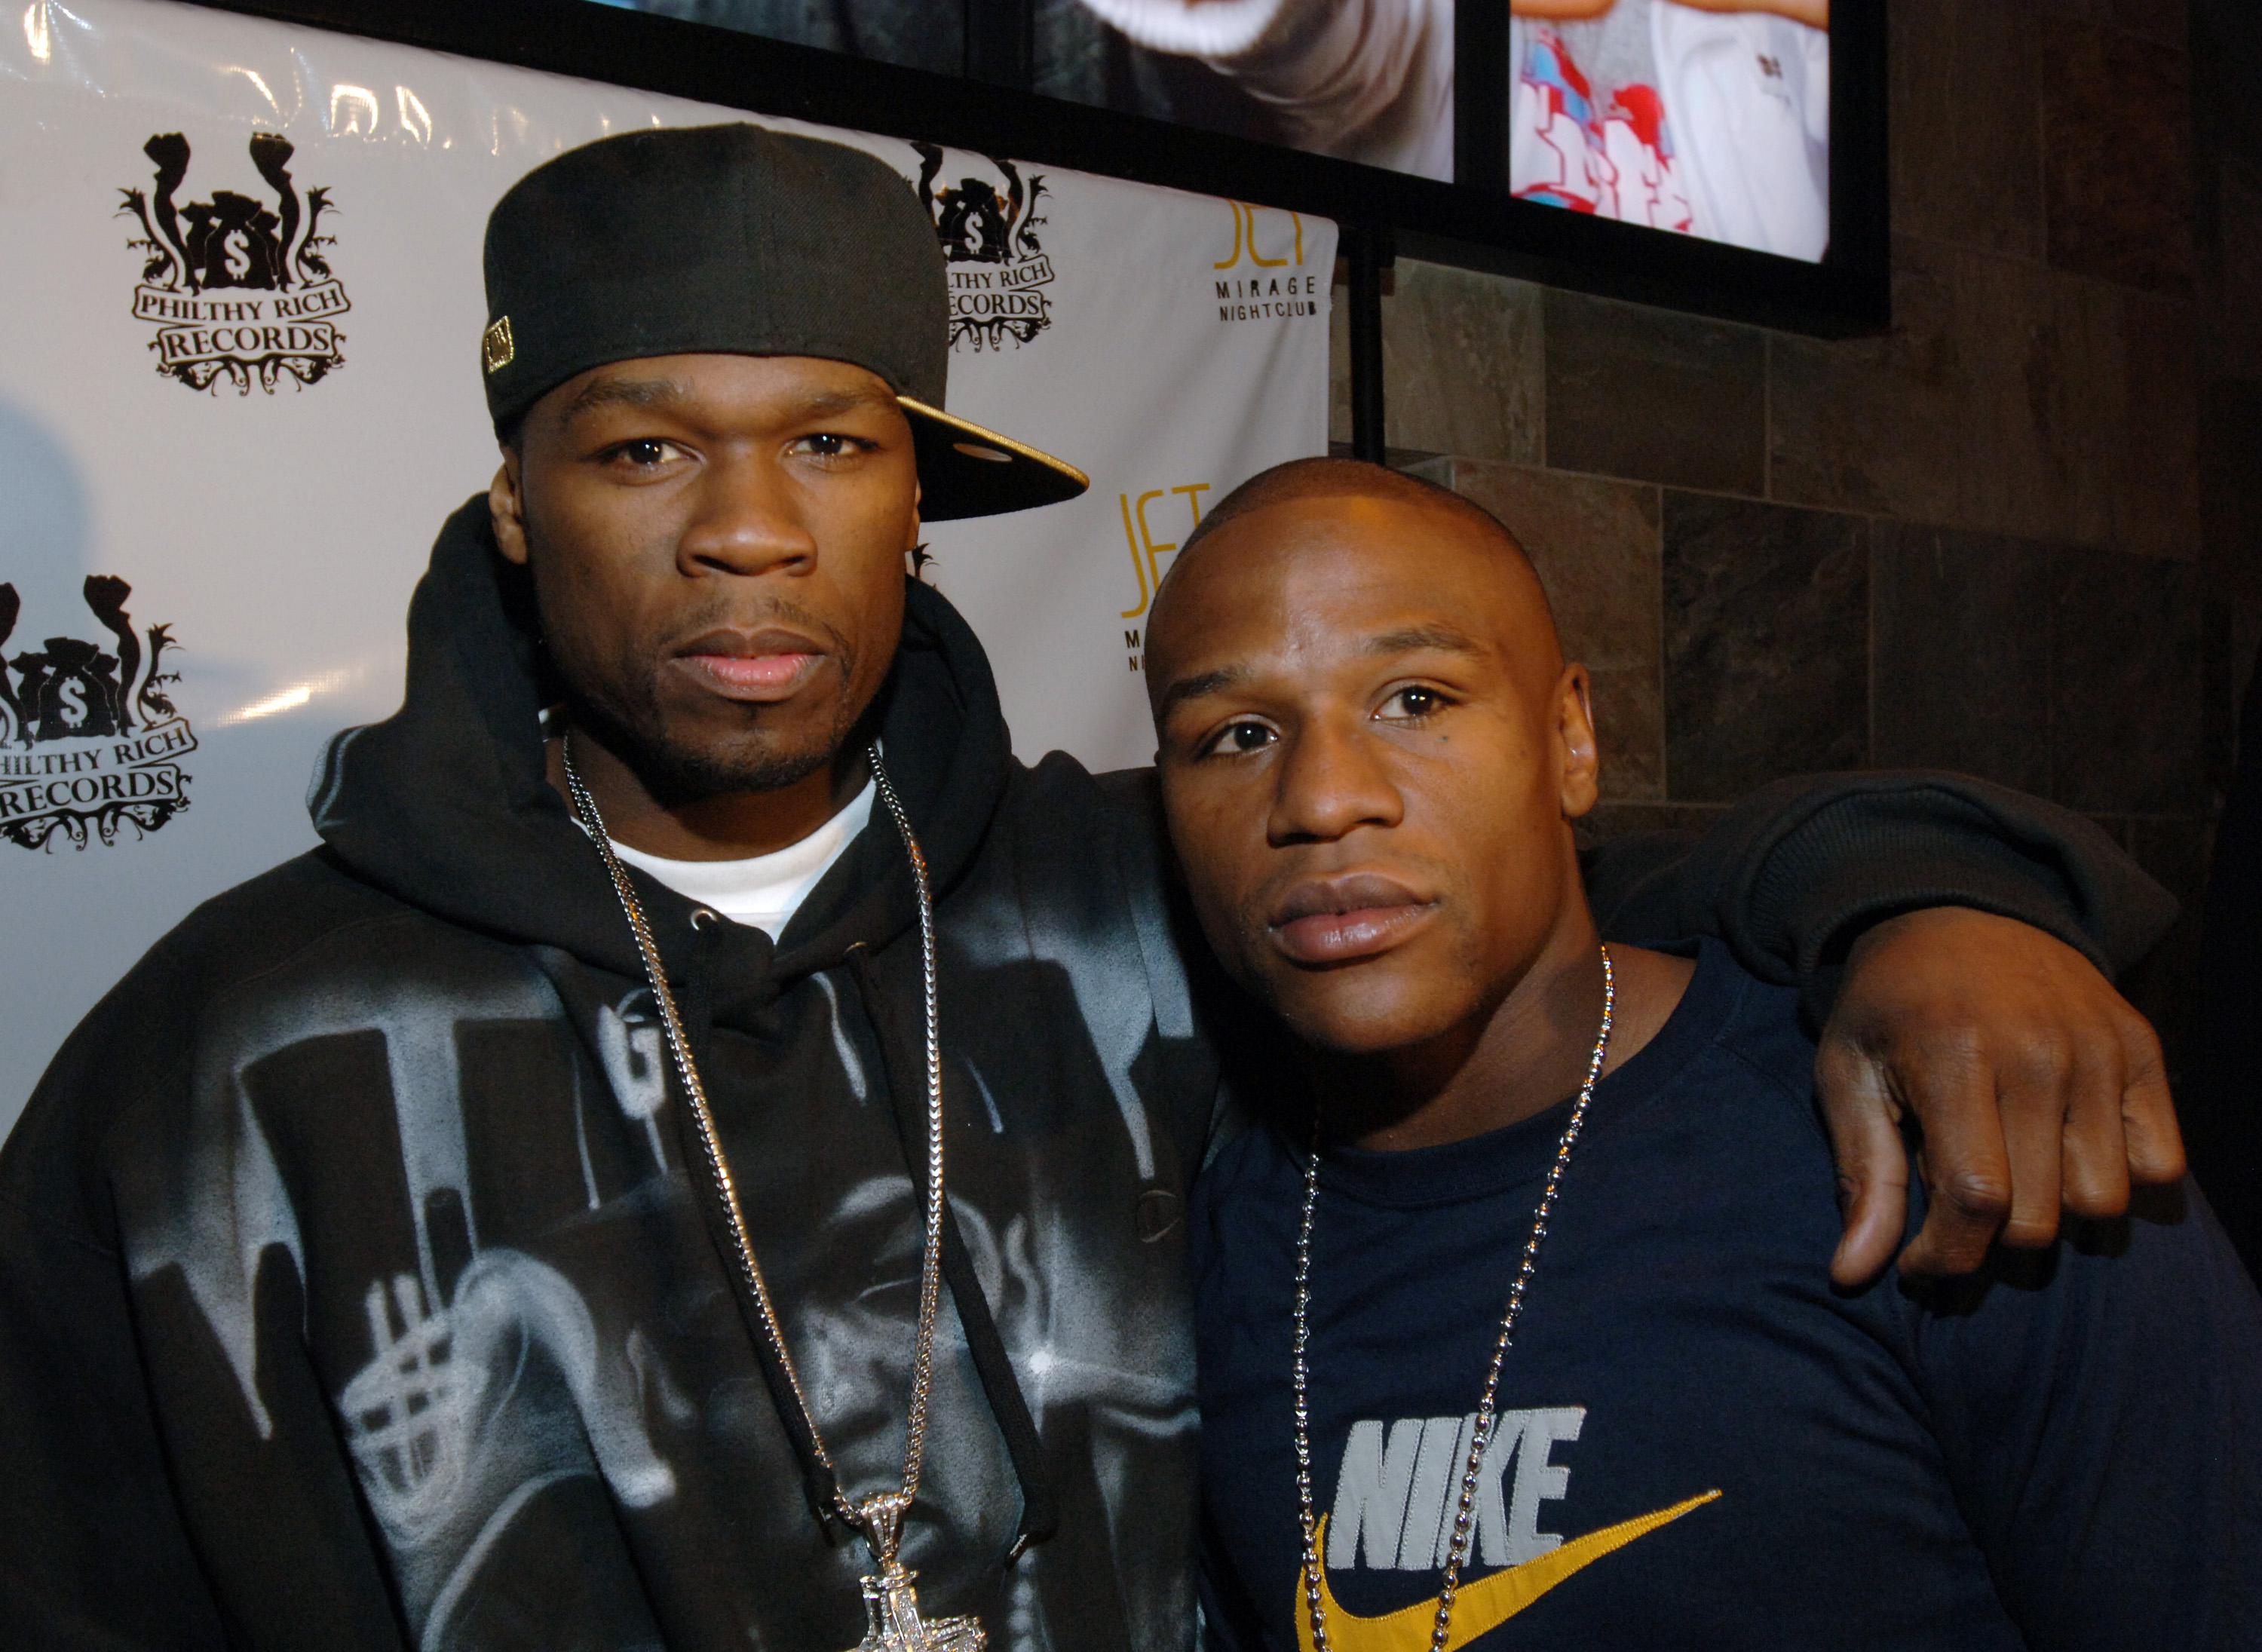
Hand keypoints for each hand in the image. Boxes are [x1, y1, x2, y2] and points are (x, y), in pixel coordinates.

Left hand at [1814, 907, 2183, 1287]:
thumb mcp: (1848, 1075)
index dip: (1947, 1258)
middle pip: (2039, 1216)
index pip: (1976, 1200)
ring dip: (2054, 1214)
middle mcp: (2038, 1052)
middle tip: (1957, 1214)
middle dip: (1988, 1243)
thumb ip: (1861, 1176)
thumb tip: (1853, 1275)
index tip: (1919, 1264)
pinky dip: (2120, 1178)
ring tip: (2009, 1175)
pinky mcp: (2141, 1048)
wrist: (1954, 910)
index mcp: (1955, 1056)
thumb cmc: (1888, 1007)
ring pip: (2102, 1202)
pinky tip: (2064, 1154)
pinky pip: (2161, 1163)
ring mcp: (2099, 1049)